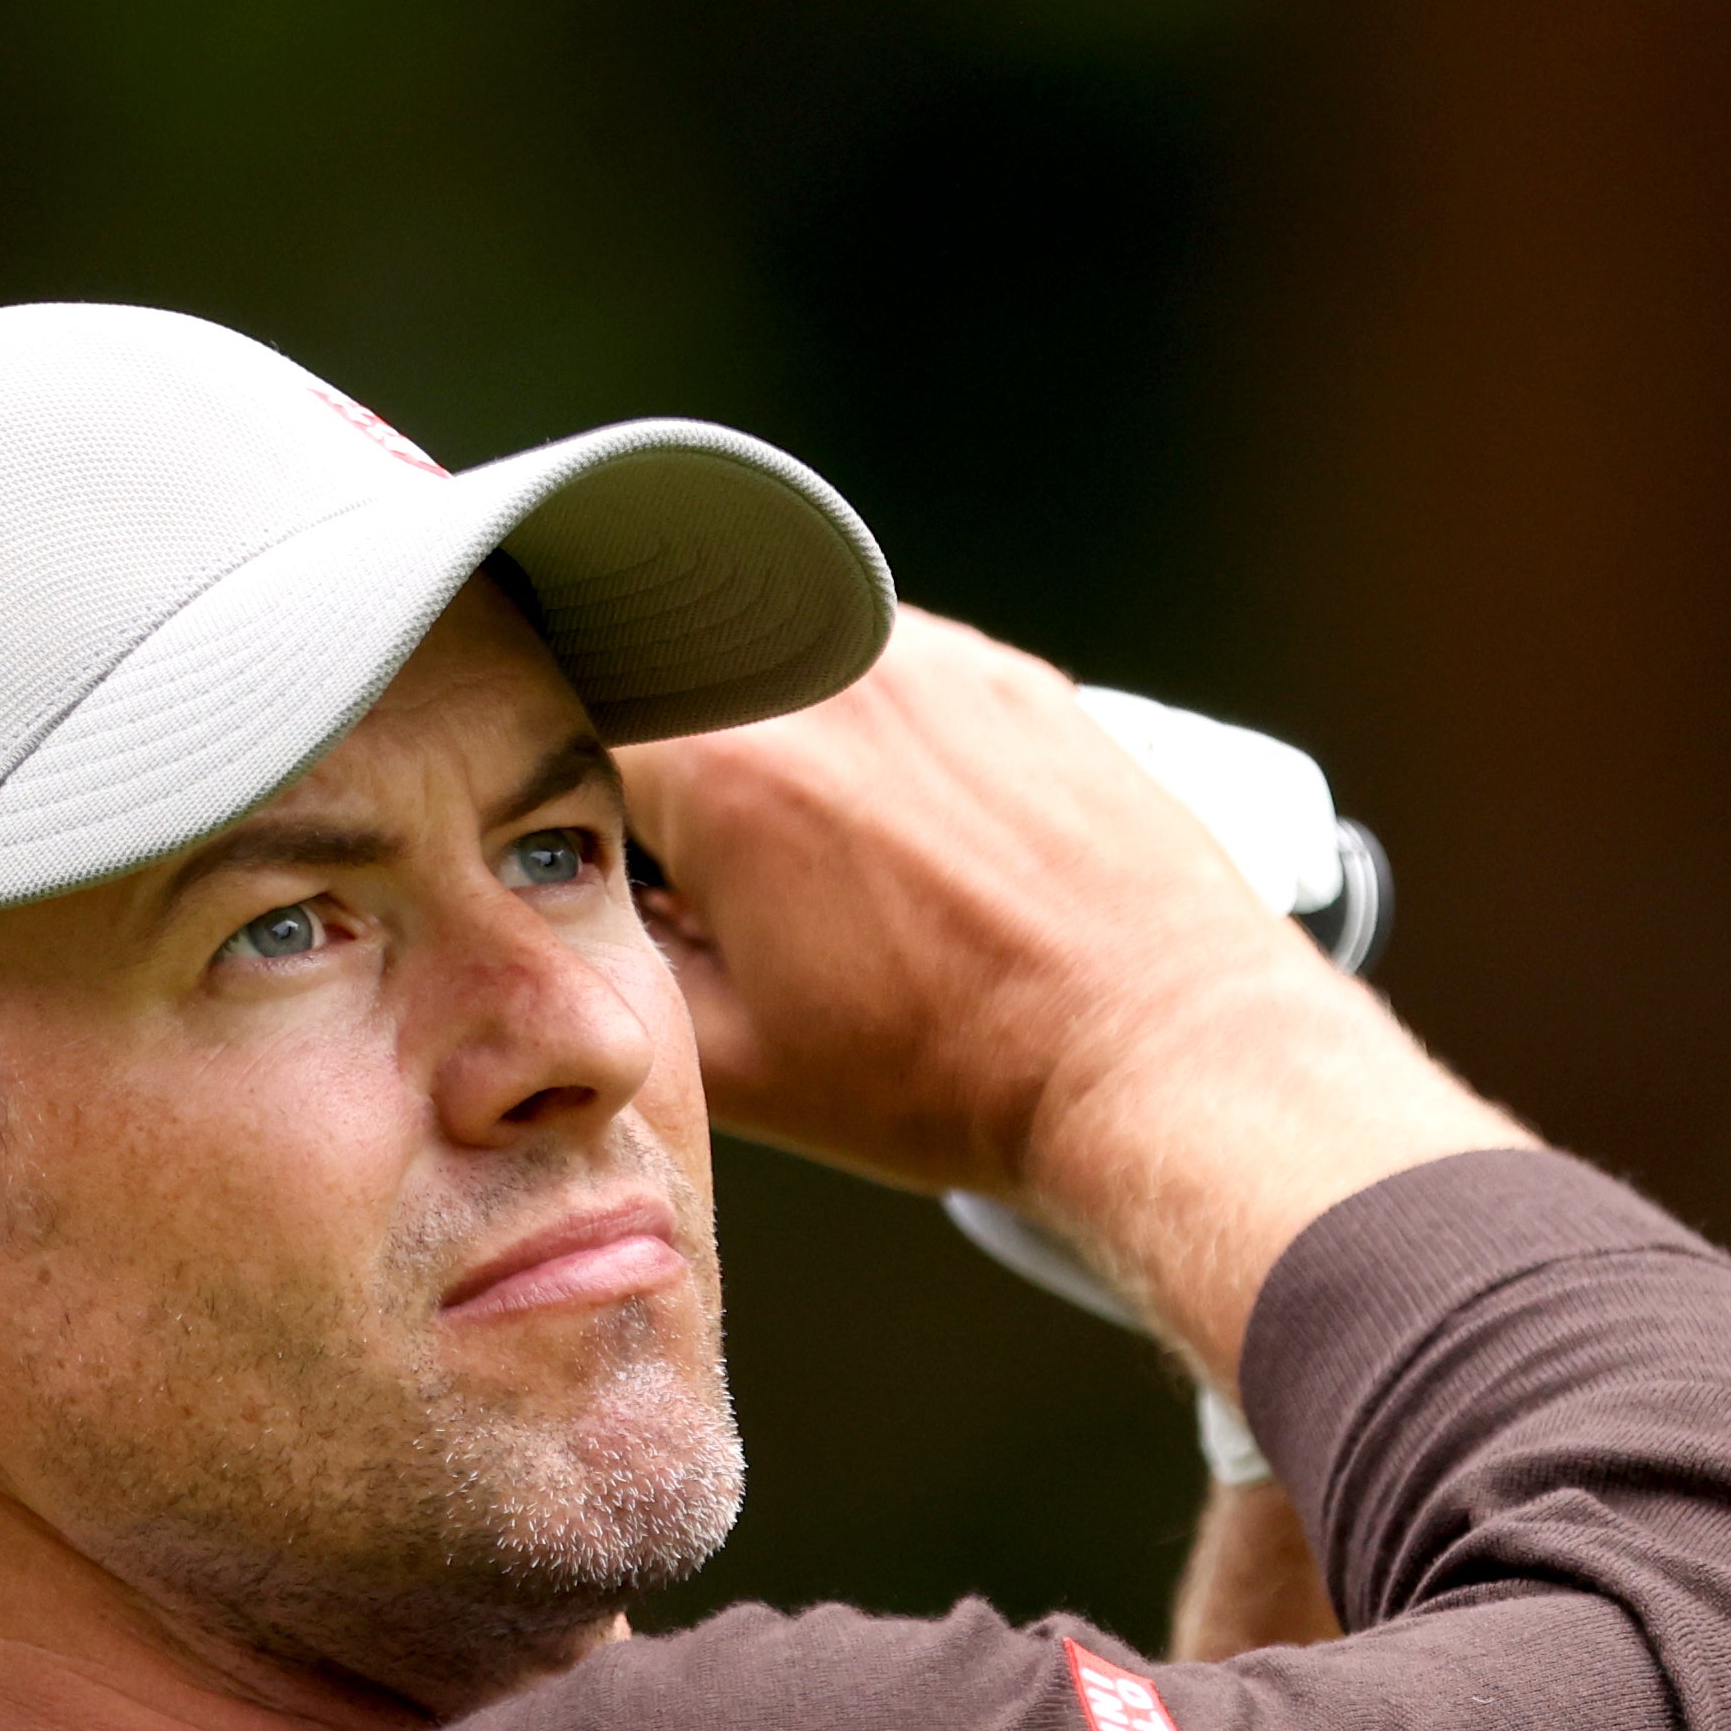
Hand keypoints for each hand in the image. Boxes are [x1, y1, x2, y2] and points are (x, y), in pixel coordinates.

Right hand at [628, 609, 1527, 1369]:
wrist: (1157, 1056)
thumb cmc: (951, 1073)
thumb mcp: (734, 1064)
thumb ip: (619, 964)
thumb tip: (574, 909)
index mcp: (726, 766)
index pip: (573, 736)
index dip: (580, 816)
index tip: (628, 882)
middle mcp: (818, 677)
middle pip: (679, 688)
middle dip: (673, 778)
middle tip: (730, 885)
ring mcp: (924, 658)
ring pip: (778, 672)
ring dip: (772, 749)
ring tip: (834, 866)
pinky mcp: (1005, 673)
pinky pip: (882, 676)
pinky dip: (868, 740)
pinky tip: (907, 837)